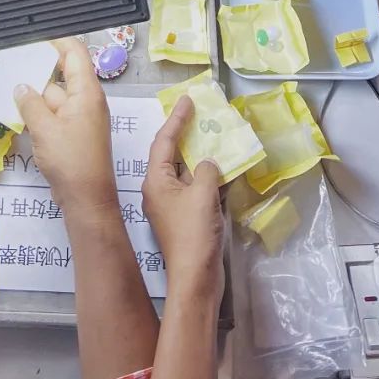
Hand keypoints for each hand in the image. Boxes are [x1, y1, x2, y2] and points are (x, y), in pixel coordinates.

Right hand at [13, 37, 116, 217]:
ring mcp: (80, 117)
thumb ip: (30, 103)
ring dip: (35, 95)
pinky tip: (19, 113)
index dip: (56, 40)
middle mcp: (86, 100)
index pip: (75, 52)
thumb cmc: (71, 161)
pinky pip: (54, 114)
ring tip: (7, 86)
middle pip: (61, 74)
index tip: (35, 36)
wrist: (86, 199)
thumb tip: (21, 86)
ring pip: (54, 96)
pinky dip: (39, 112)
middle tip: (12, 62)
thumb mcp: (45, 129)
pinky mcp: (73, 133)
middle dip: (38, 70)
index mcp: (87, 92)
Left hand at [142, 96, 223, 292]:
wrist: (196, 278)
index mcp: (155, 180)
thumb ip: (207, 170)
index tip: (187, 100)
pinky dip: (207, 179)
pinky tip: (223, 172)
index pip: (164, 141)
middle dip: (187, 136)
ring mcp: (171, 207)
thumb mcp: (203, 194)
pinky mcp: (184, 220)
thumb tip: (209, 163)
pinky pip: (194, 190)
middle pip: (172, 155)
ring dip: (200, 158)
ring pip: (185, 173)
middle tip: (201, 115)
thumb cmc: (194, 233)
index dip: (176, 119)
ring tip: (216, 139)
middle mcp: (158, 190)